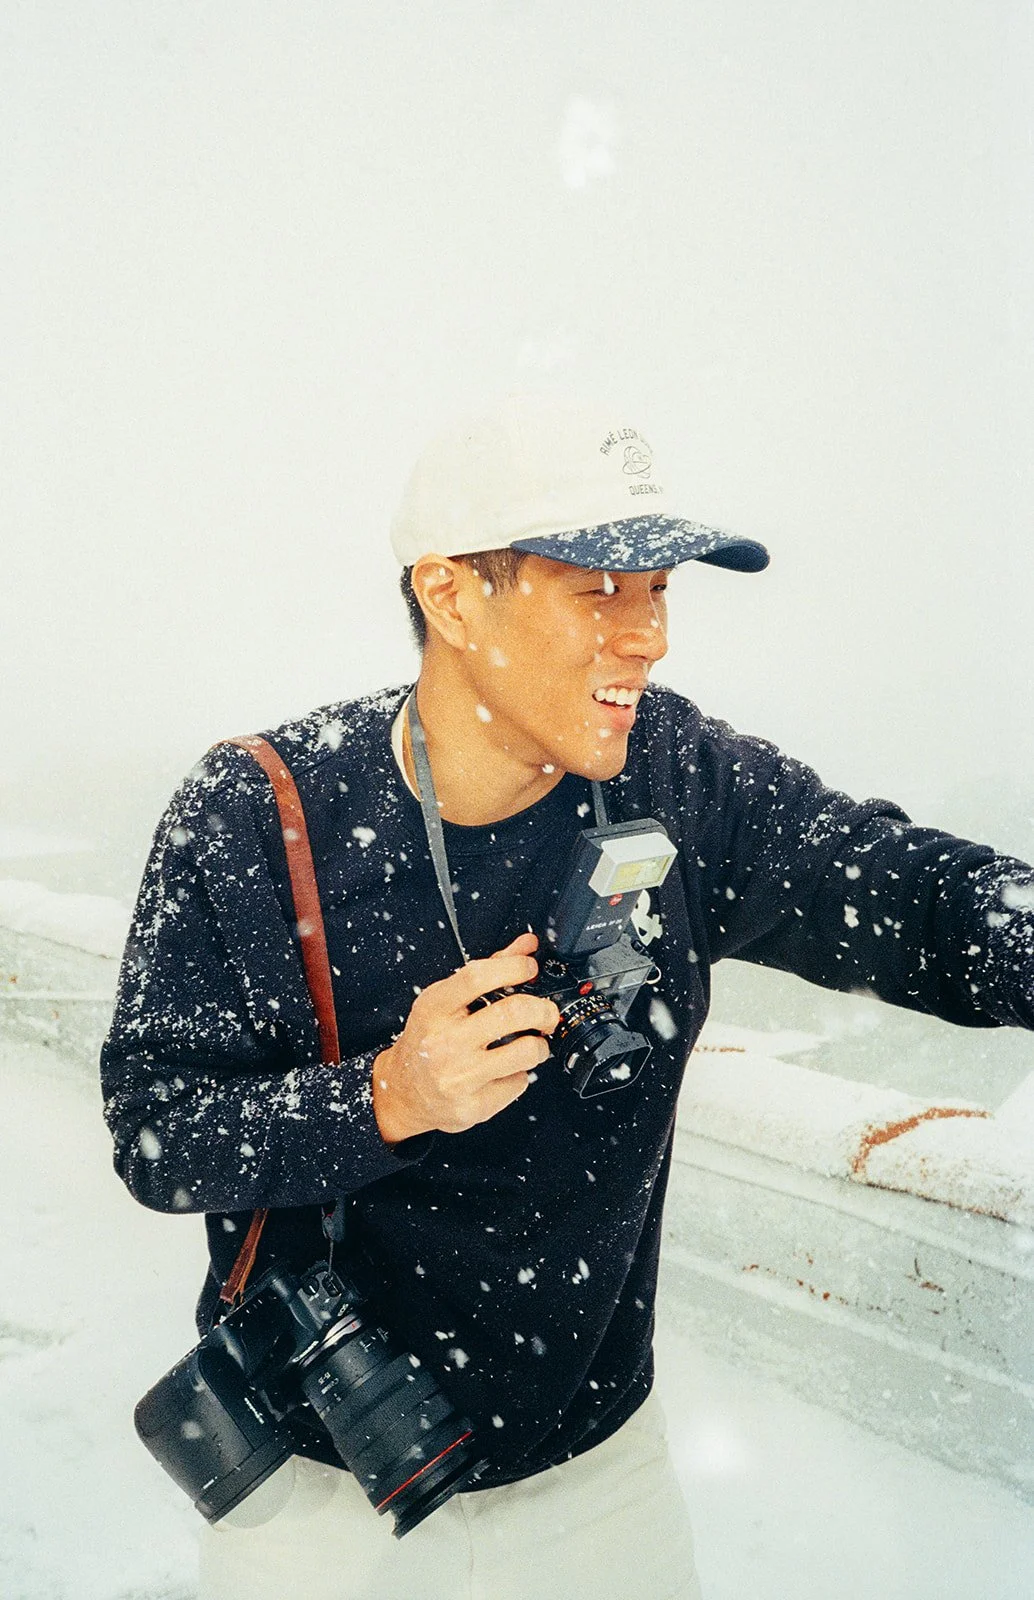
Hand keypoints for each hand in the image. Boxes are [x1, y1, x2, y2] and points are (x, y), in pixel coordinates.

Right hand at [372, 932, 559, 1142]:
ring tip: (533, 1043)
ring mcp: (459, 1076)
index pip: (478, 977)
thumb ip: (488, 970)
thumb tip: (525, 946)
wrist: (402, 1092)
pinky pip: (518, 1083)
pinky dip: (521, 1074)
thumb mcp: (446, 1000)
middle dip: (542, 1010)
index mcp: (434, 1009)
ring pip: (524, 1052)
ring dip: (539, 1045)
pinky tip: (507, 1070)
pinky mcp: (473, 1106)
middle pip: (511, 1014)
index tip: (529, 969)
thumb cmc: (427, 1040)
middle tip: (545, 1012)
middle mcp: (444, 1042)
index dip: (513, 967)